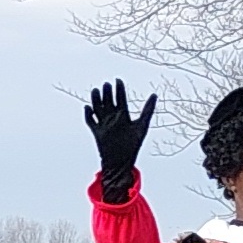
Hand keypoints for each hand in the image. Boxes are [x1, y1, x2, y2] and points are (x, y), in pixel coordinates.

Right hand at [85, 80, 155, 197]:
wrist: (121, 162)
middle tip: (107, 84)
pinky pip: (90, 121)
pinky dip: (88, 114)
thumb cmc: (133, 145)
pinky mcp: (97, 132)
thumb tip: (154, 94)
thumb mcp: (142, 125)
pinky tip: (87, 107)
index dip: (119, 89)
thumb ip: (147, 110)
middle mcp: (113, 118)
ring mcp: (104, 125)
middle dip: (107, 93)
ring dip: (96, 99)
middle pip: (108, 101)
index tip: (118, 80)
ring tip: (96, 90)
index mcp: (124, 115)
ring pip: (98, 108)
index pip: (120, 98)